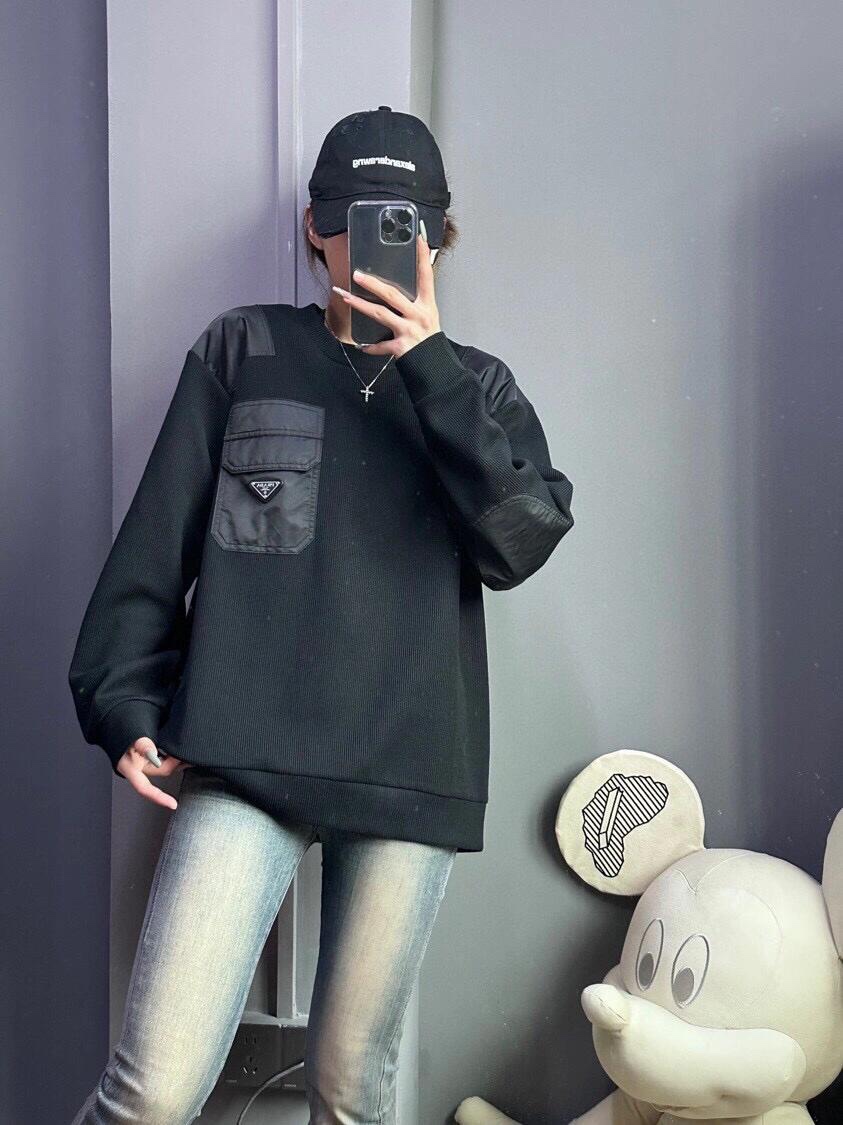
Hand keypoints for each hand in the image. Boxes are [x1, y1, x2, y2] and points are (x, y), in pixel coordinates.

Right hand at [115, 736, 192, 809]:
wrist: (112, 721)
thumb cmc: (120, 729)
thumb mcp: (130, 736)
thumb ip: (142, 745)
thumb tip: (154, 754)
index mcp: (129, 768)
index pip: (144, 788)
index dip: (159, 797)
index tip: (173, 804)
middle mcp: (136, 768)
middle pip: (160, 772)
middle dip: (175, 765)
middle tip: (185, 753)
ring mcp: (142, 762)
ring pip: (163, 765)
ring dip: (174, 760)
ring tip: (185, 753)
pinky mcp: (147, 755)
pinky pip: (161, 757)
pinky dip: (169, 754)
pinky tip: (176, 749)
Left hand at [332, 232, 440, 359]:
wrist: (435, 366)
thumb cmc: (430, 340)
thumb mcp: (428, 316)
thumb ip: (416, 301)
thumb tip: (396, 287)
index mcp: (427, 305)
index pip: (426, 275)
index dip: (422, 256)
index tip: (418, 237)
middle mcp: (419, 315)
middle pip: (392, 295)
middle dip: (373, 284)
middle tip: (357, 274)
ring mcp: (409, 331)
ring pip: (380, 314)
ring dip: (360, 305)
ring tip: (346, 296)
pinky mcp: (401, 347)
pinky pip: (381, 345)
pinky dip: (371, 347)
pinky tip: (361, 345)